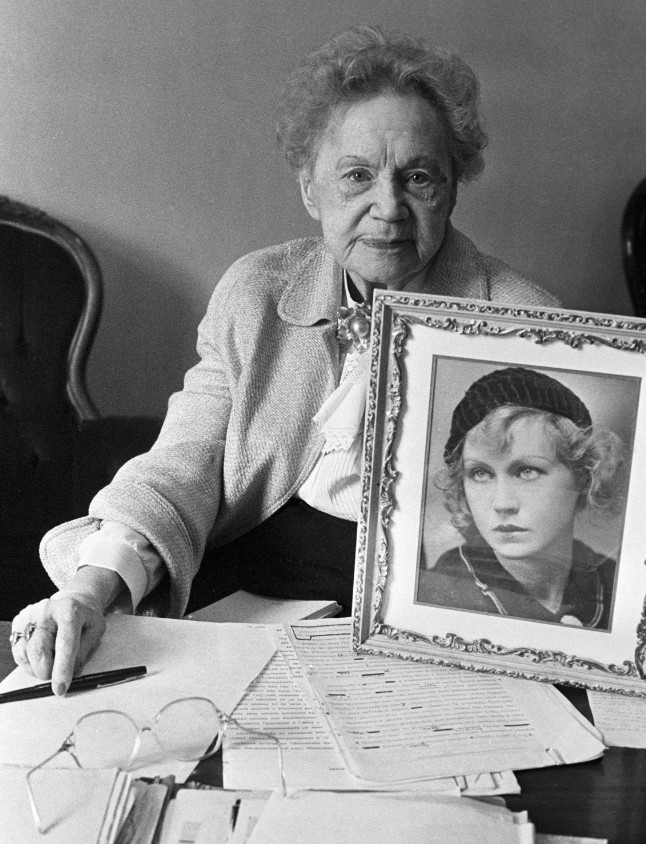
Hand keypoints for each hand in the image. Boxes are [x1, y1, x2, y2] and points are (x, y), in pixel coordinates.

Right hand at [9, 567, 123, 694]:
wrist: (73, 602)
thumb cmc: (85, 619)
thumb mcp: (96, 632)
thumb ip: (84, 654)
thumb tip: (70, 675)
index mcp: (69, 610)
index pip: (64, 643)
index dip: (62, 668)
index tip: (60, 688)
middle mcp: (45, 610)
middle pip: (39, 650)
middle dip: (48, 671)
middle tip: (58, 676)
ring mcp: (29, 616)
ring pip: (26, 654)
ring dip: (39, 668)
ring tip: (53, 660)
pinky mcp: (18, 624)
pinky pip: (19, 654)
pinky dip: (30, 664)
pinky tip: (42, 657)